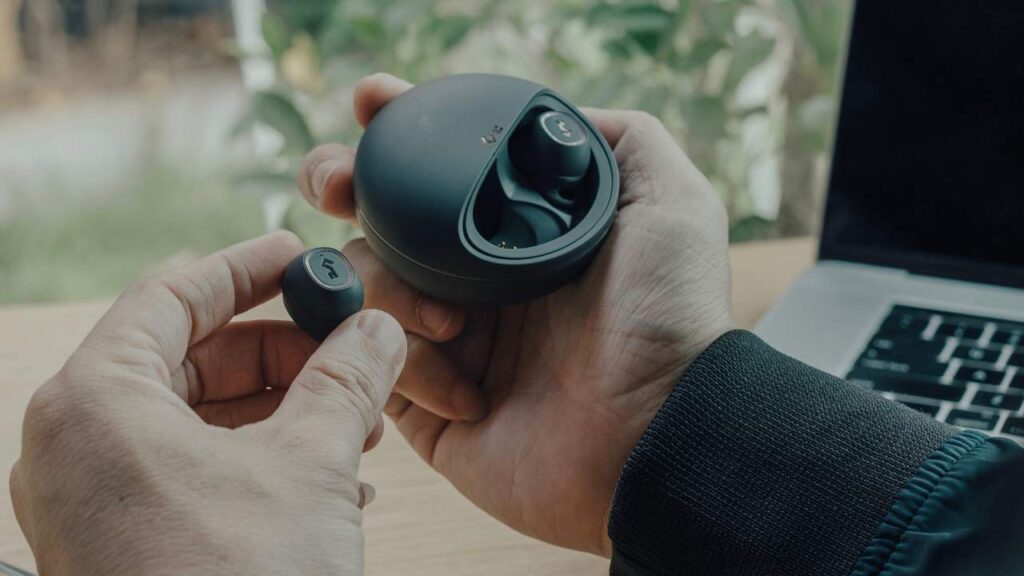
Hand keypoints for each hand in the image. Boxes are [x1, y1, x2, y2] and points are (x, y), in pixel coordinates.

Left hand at [10, 232, 406, 575]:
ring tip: (353, 417)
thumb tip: (376, 330)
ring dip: (282, 410)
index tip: (298, 256)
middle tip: (345, 347)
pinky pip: (190, 471)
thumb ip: (346, 382)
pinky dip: (259, 458)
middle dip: (280, 353)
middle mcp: (77, 445)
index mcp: (95, 401)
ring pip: (195, 418)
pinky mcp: (121, 541)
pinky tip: (330, 476)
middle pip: (188, 357)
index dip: (246, 269)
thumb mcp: (308, 467)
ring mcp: (94, 499)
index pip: (172, 295)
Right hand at [298, 74, 732, 554]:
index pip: (440, 170)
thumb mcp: (669, 204)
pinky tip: (469, 393)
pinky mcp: (425, 406)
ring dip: (392, 289)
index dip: (398, 129)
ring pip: (361, 283)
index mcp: (516, 235)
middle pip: (375, 216)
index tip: (372, 102)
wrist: (655, 433)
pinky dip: (410, 366)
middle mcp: (474, 280)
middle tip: (338, 185)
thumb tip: (556, 119)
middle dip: (342, 183)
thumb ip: (623, 141)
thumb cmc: (669, 317)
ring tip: (455, 324)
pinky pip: (370, 364)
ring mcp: (444, 341)